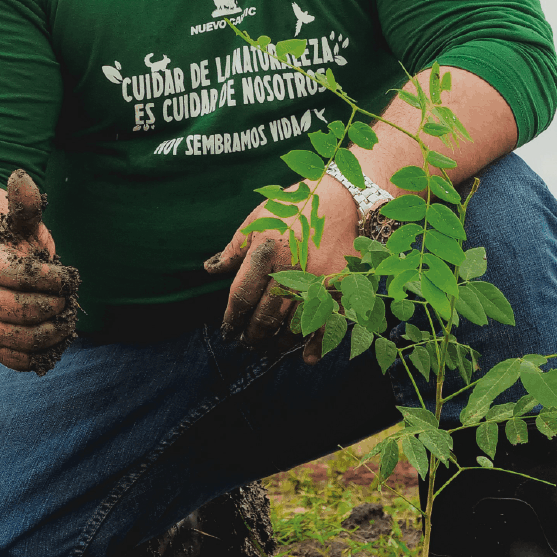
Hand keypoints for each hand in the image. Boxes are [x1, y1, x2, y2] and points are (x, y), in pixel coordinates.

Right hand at [0, 170, 80, 372]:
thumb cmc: (9, 247)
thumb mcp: (20, 224)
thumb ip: (25, 205)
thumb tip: (21, 177)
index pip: (33, 279)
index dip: (59, 280)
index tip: (68, 277)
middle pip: (33, 310)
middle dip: (59, 306)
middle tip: (67, 299)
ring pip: (28, 338)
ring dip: (56, 331)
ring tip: (64, 319)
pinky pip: (18, 359)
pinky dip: (41, 355)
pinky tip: (52, 338)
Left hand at [205, 176, 358, 363]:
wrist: (344, 198)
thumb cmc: (296, 206)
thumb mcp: (259, 218)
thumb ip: (235, 248)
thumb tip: (211, 269)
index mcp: (266, 252)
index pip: (242, 296)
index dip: (232, 319)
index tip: (227, 331)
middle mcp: (291, 270)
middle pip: (265, 317)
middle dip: (252, 336)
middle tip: (245, 343)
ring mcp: (317, 282)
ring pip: (293, 326)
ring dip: (277, 343)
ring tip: (267, 348)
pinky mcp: (340, 288)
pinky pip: (328, 323)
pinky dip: (317, 345)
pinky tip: (306, 357)